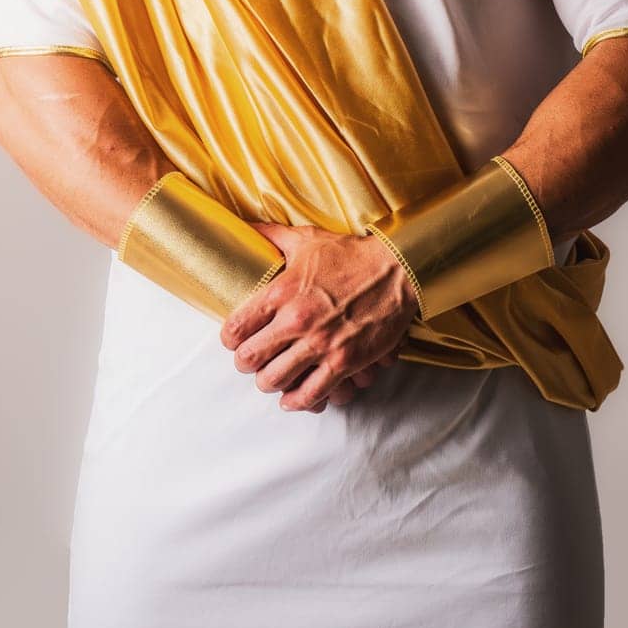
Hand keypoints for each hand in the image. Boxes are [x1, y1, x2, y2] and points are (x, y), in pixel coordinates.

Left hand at [218, 222, 419, 412]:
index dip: (230, 338)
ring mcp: (320, 344)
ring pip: (274, 380)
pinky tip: (291, 398)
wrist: (396, 269)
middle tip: (251, 360)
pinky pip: (309, 394)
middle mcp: (296, 321)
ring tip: (272, 376)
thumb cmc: (350, 255)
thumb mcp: (307, 239)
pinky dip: (296, 401)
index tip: (234, 339)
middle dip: (245, 362)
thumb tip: (245, 226)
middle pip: (249, 359)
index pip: (236, 328)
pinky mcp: (344, 362)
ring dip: (269, 382)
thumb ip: (271, 235)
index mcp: (282, 292)